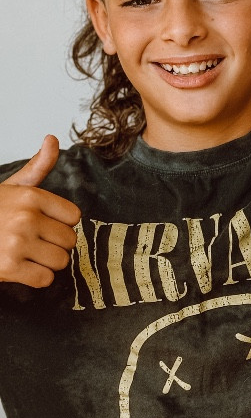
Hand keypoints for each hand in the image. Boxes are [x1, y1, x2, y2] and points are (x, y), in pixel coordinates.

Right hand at [0, 136, 79, 287]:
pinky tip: (22, 269)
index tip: (45, 225)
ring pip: (61, 261)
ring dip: (47, 263)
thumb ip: (38, 166)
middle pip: (70, 240)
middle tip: (34, 242)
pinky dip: (37, 279)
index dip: (61, 224)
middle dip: (55, 244)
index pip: (74, 217)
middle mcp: (26, 218)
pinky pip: (45, 279)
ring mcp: (16, 243)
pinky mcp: (8, 268)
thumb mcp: (13, 186)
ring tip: (28, 255)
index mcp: (31, 196)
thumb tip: (52, 138)